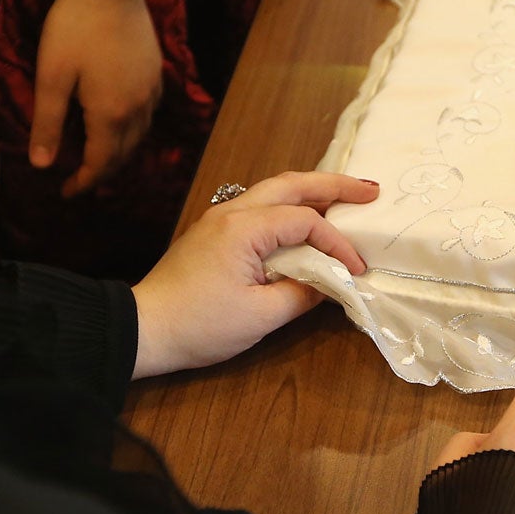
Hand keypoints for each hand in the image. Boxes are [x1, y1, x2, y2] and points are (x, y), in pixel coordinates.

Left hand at [30, 0, 162, 196]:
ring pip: (139, 135)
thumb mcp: (52, 76)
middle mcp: (138, 107)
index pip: (101, 164)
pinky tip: (119, 120)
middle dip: (101, 171)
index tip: (66, 192)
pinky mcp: (155, 70)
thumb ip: (47, 123)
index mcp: (111, 113)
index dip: (83, 182)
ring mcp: (151, 88)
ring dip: (119, 152)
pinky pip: (148, 113)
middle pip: (123, 154)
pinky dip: (133, 128)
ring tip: (97, 155)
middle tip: (79, 179)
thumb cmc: (74, 28)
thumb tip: (42, 165)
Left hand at [131, 171, 378, 377]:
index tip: (356, 271)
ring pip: (273, 190)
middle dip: (334, 184)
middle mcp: (232, 211)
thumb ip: (302, 295)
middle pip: (291, 184)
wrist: (144, 329)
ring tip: (345, 197)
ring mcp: (219, 218)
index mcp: (244, 228)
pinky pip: (259, 206)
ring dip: (311, 191)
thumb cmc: (200, 325)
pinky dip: (288, 206)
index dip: (337, 244)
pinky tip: (305, 218)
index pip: (306, 222)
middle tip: (371, 191)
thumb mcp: (259, 316)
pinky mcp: (213, 232)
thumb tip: (332, 285)